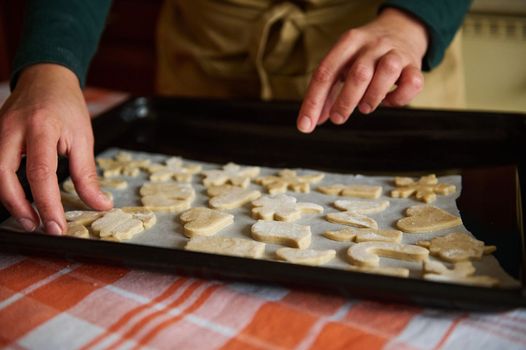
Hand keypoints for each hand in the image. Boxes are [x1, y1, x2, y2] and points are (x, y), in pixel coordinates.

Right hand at [0, 64, 112, 234]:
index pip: (41, 174)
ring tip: (31, 218)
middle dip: (19, 207)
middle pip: (4, 176)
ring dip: (11, 200)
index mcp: (42, 128)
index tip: (58, 227)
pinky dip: (6, 186)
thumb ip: (88, 175)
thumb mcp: (84, 138)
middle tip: (38, 227)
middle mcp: (13, 129)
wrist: (46, 78)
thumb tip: (100, 204)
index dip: (48, 205)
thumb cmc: (66, 106)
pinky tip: (20, 198)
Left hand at [297, 7, 428, 132]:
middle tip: (338, 118)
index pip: (325, 72)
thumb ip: (328, 92)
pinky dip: (399, 98)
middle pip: (358, 73)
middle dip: (345, 102)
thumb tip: (313, 120)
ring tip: (365, 108)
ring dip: (373, 97)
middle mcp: (372, 45)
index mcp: (348, 42)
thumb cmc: (365, 54)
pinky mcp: (414, 65)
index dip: (313, 102)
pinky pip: (412, 82)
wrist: (402, 29)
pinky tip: (389, 101)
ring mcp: (395, 53)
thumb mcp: (343, 64)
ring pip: (387, 72)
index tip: (306, 125)